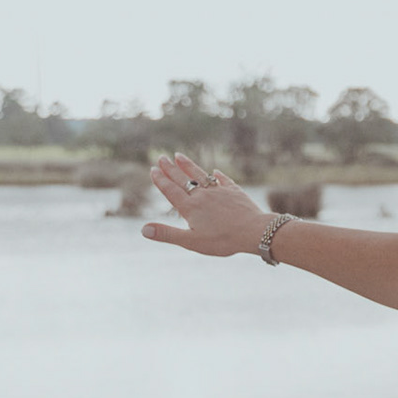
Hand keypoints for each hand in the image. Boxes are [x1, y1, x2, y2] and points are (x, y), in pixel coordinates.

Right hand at [139, 153, 270, 256]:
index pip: (171, 190)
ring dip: (188, 165)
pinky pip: (223, 181)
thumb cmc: (223, 240)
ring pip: (200, 175)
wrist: (254, 231)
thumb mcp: (192, 242)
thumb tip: (143, 230)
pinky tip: (214, 171)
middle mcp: (202, 196)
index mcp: (190, 207)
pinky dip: (217, 176)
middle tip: (161, 157)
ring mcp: (219, 191)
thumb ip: (168, 234)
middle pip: (183, 179)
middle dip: (170, 168)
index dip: (161, 180)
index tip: (153, 169)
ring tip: (179, 155)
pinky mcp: (235, 191)